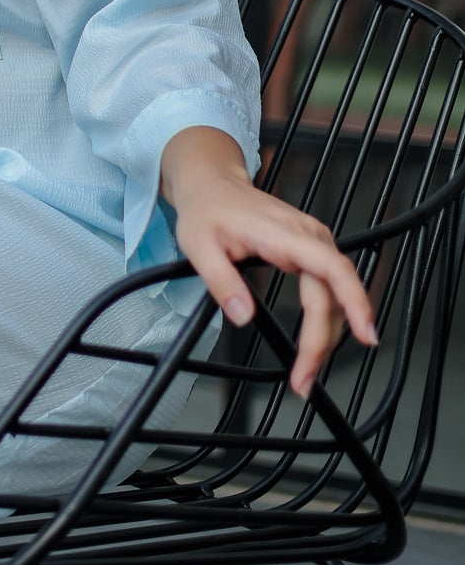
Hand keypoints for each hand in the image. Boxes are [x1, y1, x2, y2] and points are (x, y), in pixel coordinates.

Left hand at [161, 126, 376, 396]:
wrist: (212, 185)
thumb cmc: (207, 210)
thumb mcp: (199, 246)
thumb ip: (221, 282)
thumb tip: (243, 316)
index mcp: (283, 234)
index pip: (331, 268)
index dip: (355, 302)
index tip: (366, 335)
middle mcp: (308, 236)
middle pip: (331, 295)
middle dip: (322, 341)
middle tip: (304, 379)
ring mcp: (313, 242)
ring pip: (334, 295)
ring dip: (326, 335)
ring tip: (306, 370)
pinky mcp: (311, 250)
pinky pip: (328, 288)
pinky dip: (326, 318)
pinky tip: (317, 341)